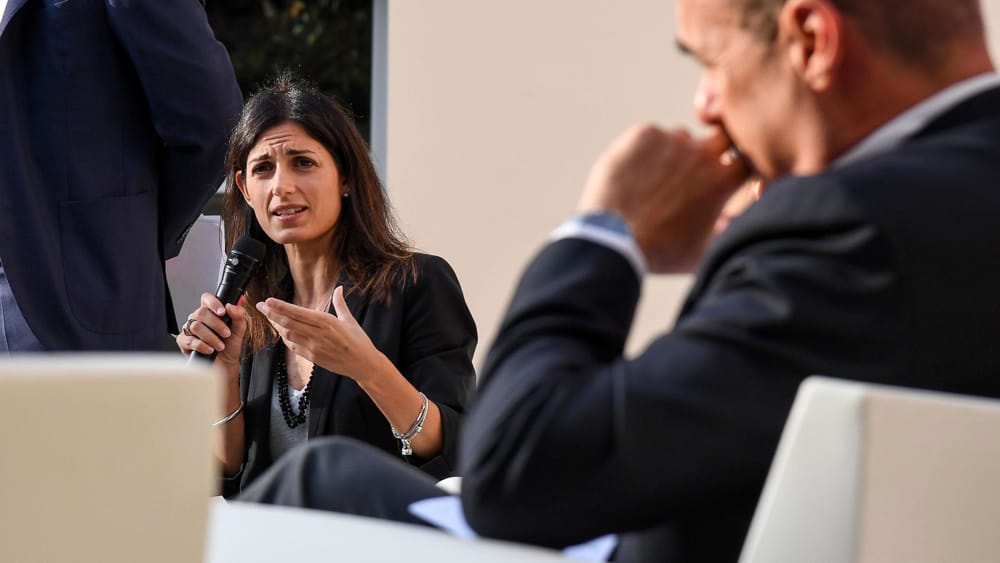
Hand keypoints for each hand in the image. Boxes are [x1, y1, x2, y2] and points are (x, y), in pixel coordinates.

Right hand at [175, 294, 246, 371]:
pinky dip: (202, 346)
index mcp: (210, 312)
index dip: (213, 303)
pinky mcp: (183, 341)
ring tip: (220, 346)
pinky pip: (189, 340)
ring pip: (196, 326)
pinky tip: (210, 350)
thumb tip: (231, 306)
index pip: (207, 299)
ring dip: (211, 337)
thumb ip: (239, 316)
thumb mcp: (239, 330)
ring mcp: (189, 329)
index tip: (223, 312)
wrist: (226, 363)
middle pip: (201, 313)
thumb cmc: (230, 345)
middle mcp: (197, 318)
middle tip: (226, 334)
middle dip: (217, 324)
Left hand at [255, 286, 382, 380]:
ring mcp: (313, 347)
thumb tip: (339, 288)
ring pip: (287, 335)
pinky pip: (293, 346)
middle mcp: (317, 334)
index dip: (280, 306)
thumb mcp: (350, 320)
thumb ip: (340, 303)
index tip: (268, 300)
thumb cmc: (359, 341)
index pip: (297, 312)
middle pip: (288, 323)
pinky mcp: (312, 357)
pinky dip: (285, 338)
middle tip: (260, 305)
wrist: (363, 365)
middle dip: (271, 313)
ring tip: (268, 316)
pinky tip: (280, 332)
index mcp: (326, 322)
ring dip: (276, 325)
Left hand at [578, 124, 749, 272]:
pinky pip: (650, 137)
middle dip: (715, 149)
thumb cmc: (660, 253)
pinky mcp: (643, 134)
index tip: (732, 171)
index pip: (750, 156)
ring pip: (681, 138)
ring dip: (674, 154)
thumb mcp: (704, 251)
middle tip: (694, 169)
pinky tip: (632, 176)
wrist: (614, 240)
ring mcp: (671, 141)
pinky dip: (645, 151)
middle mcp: (702, 154)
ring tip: (652, 184)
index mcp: (722, 181)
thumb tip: (733, 219)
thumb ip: (726, 230)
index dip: (742, 162)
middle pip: (722, 136)